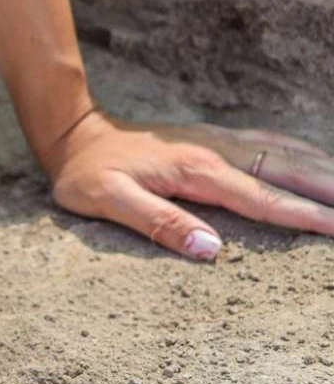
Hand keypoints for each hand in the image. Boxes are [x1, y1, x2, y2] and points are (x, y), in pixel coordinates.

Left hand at [46, 112, 333, 259]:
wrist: (76, 135)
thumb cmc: (87, 174)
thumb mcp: (108, 202)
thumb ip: (157, 223)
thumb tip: (210, 249)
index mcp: (197, 171)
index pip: (262, 199)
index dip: (304, 216)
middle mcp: (216, 151)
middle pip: (287, 171)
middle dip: (329, 190)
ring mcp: (217, 141)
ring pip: (285, 153)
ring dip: (324, 169)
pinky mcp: (213, 139)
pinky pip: (269, 142)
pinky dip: (302, 152)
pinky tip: (318, 161)